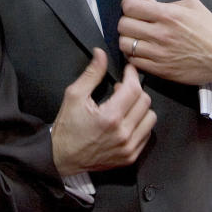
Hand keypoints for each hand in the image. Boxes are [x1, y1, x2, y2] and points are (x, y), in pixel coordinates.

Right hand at [50, 49, 155, 175]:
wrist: (62, 157)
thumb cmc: (67, 127)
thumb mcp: (74, 95)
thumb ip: (92, 74)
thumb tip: (101, 53)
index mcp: (110, 117)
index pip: (134, 89)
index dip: (132, 75)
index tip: (128, 70)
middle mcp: (123, 134)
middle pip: (145, 102)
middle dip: (135, 90)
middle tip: (121, 89)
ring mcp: (129, 147)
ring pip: (150, 118)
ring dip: (140, 107)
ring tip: (124, 106)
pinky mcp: (130, 157)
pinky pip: (146, 134)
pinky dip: (140, 123)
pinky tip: (126, 121)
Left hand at [118, 0, 211, 86]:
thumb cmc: (211, 30)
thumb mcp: (193, 7)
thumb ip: (166, 2)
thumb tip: (146, 0)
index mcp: (169, 15)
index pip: (130, 7)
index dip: (128, 5)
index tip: (132, 8)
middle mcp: (162, 34)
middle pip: (123, 25)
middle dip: (126, 22)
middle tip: (134, 23)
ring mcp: (160, 54)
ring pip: (124, 44)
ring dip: (127, 40)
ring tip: (136, 38)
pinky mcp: (161, 70)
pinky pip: (133, 61)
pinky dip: (133, 55)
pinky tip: (141, 51)